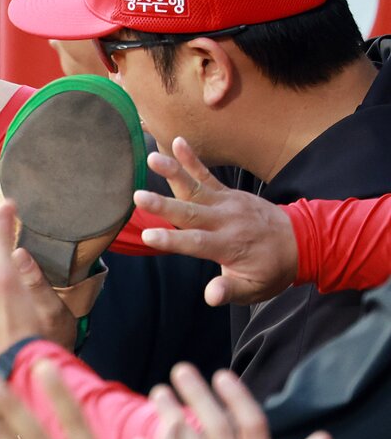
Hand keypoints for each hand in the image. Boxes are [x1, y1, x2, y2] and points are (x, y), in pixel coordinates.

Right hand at [134, 136, 297, 305]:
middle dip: (163, 205)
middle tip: (138, 196)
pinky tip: (177, 142)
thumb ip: (230, 290)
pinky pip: (207, 175)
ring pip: (195, 187)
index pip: (195, 243)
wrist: (300, 241)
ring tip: (152, 158)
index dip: (171, 241)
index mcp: (228, 246)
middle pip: (190, 212)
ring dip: (173, 172)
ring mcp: (226, 203)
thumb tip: (211, 296)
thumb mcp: (254, 289)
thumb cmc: (270, 269)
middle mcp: (225, 221)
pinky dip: (192, 159)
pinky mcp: (227, 193)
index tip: (148, 236)